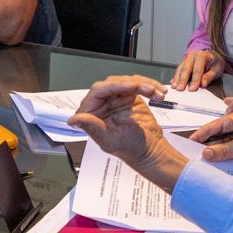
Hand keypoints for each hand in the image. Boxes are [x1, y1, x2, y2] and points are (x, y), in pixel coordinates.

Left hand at [66, 75, 187, 192]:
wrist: (148, 150)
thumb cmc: (129, 148)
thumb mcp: (109, 140)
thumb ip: (92, 128)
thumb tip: (74, 120)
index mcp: (92, 112)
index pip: (98, 91)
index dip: (114, 86)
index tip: (131, 86)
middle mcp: (102, 103)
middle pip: (115, 83)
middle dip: (134, 84)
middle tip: (148, 89)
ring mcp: (116, 98)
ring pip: (128, 81)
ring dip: (145, 84)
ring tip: (156, 92)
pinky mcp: (129, 96)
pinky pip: (139, 84)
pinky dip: (150, 86)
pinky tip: (159, 92)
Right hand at [171, 50, 217, 90]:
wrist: (210, 55)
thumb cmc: (214, 62)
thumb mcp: (217, 69)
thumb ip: (209, 76)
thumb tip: (203, 84)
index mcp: (202, 56)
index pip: (198, 69)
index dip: (195, 79)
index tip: (192, 88)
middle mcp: (192, 56)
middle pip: (186, 68)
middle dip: (183, 79)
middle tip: (180, 88)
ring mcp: (186, 59)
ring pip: (180, 69)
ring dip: (177, 78)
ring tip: (174, 86)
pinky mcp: (183, 62)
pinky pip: (178, 69)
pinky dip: (175, 77)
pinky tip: (173, 83)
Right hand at [188, 113, 232, 176]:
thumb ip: (226, 149)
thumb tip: (205, 153)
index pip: (212, 127)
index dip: (199, 135)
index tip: (187, 144)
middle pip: (214, 138)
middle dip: (203, 147)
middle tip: (190, 157)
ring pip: (221, 149)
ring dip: (212, 157)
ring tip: (199, 166)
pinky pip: (228, 158)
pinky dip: (222, 163)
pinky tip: (216, 170)